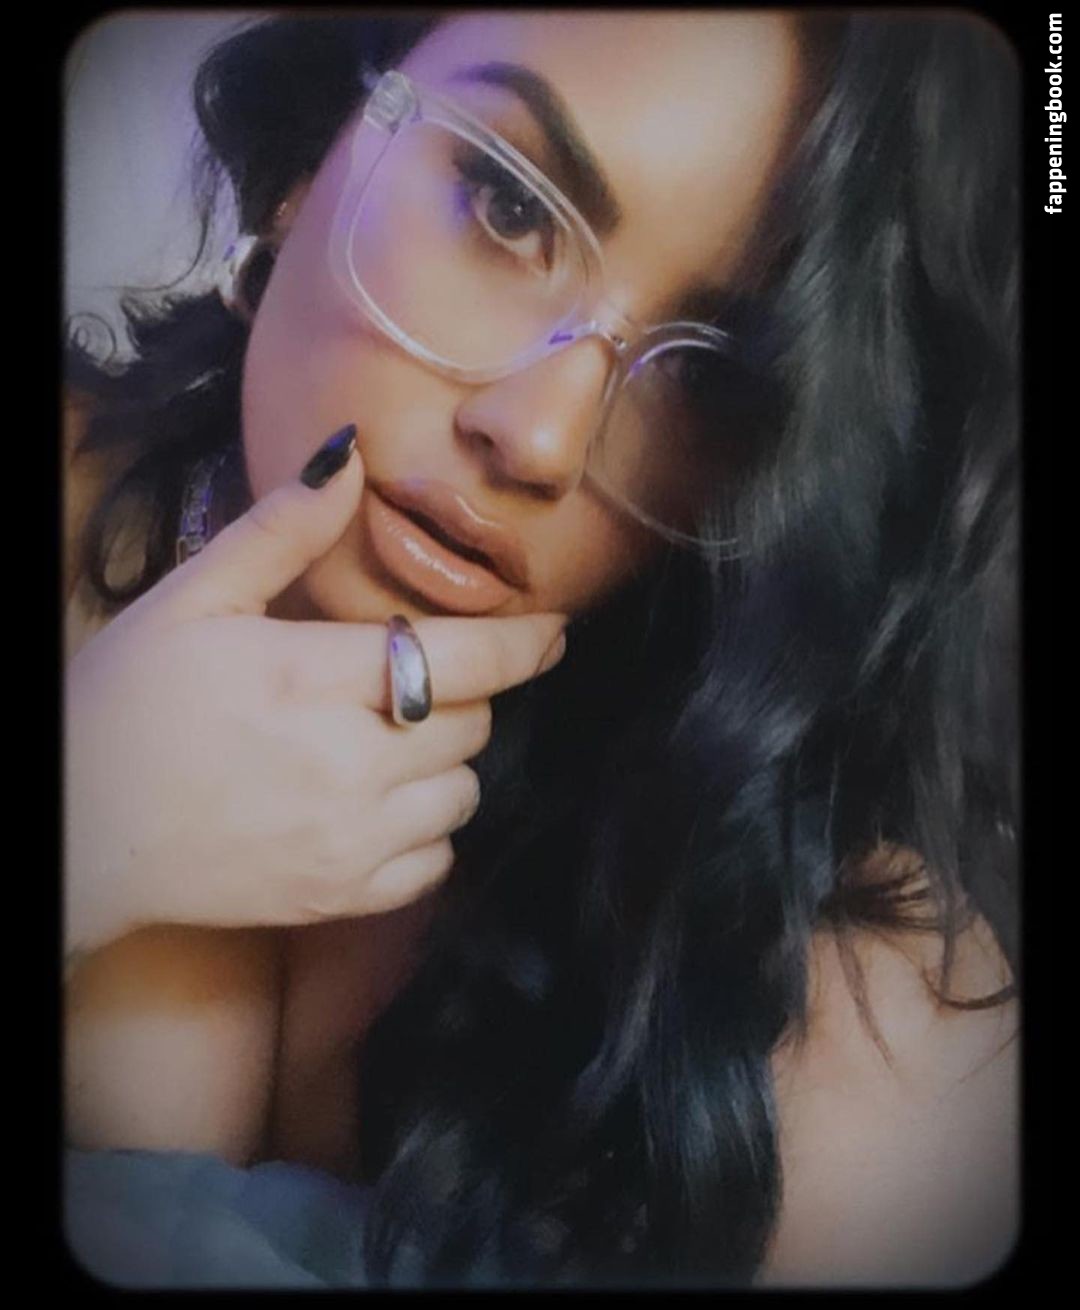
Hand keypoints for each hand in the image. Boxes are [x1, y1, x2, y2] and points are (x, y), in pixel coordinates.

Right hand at [64, 430, 565, 961]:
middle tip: (403, 680)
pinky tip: (377, 805)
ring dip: (444, 760)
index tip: (554, 630)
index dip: (526, 642)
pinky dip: (426, 831)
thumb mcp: (192, 600)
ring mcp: (350, 841)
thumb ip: (283, 529)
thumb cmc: (123, 707)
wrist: (74, 834)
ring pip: (463, 793)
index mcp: (314, 677)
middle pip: (472, 722)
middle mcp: (350, 765)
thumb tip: (352, 453)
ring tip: (384, 741)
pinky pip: (436, 863)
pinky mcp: (340, 899)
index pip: (465, 656)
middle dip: (459, 693)